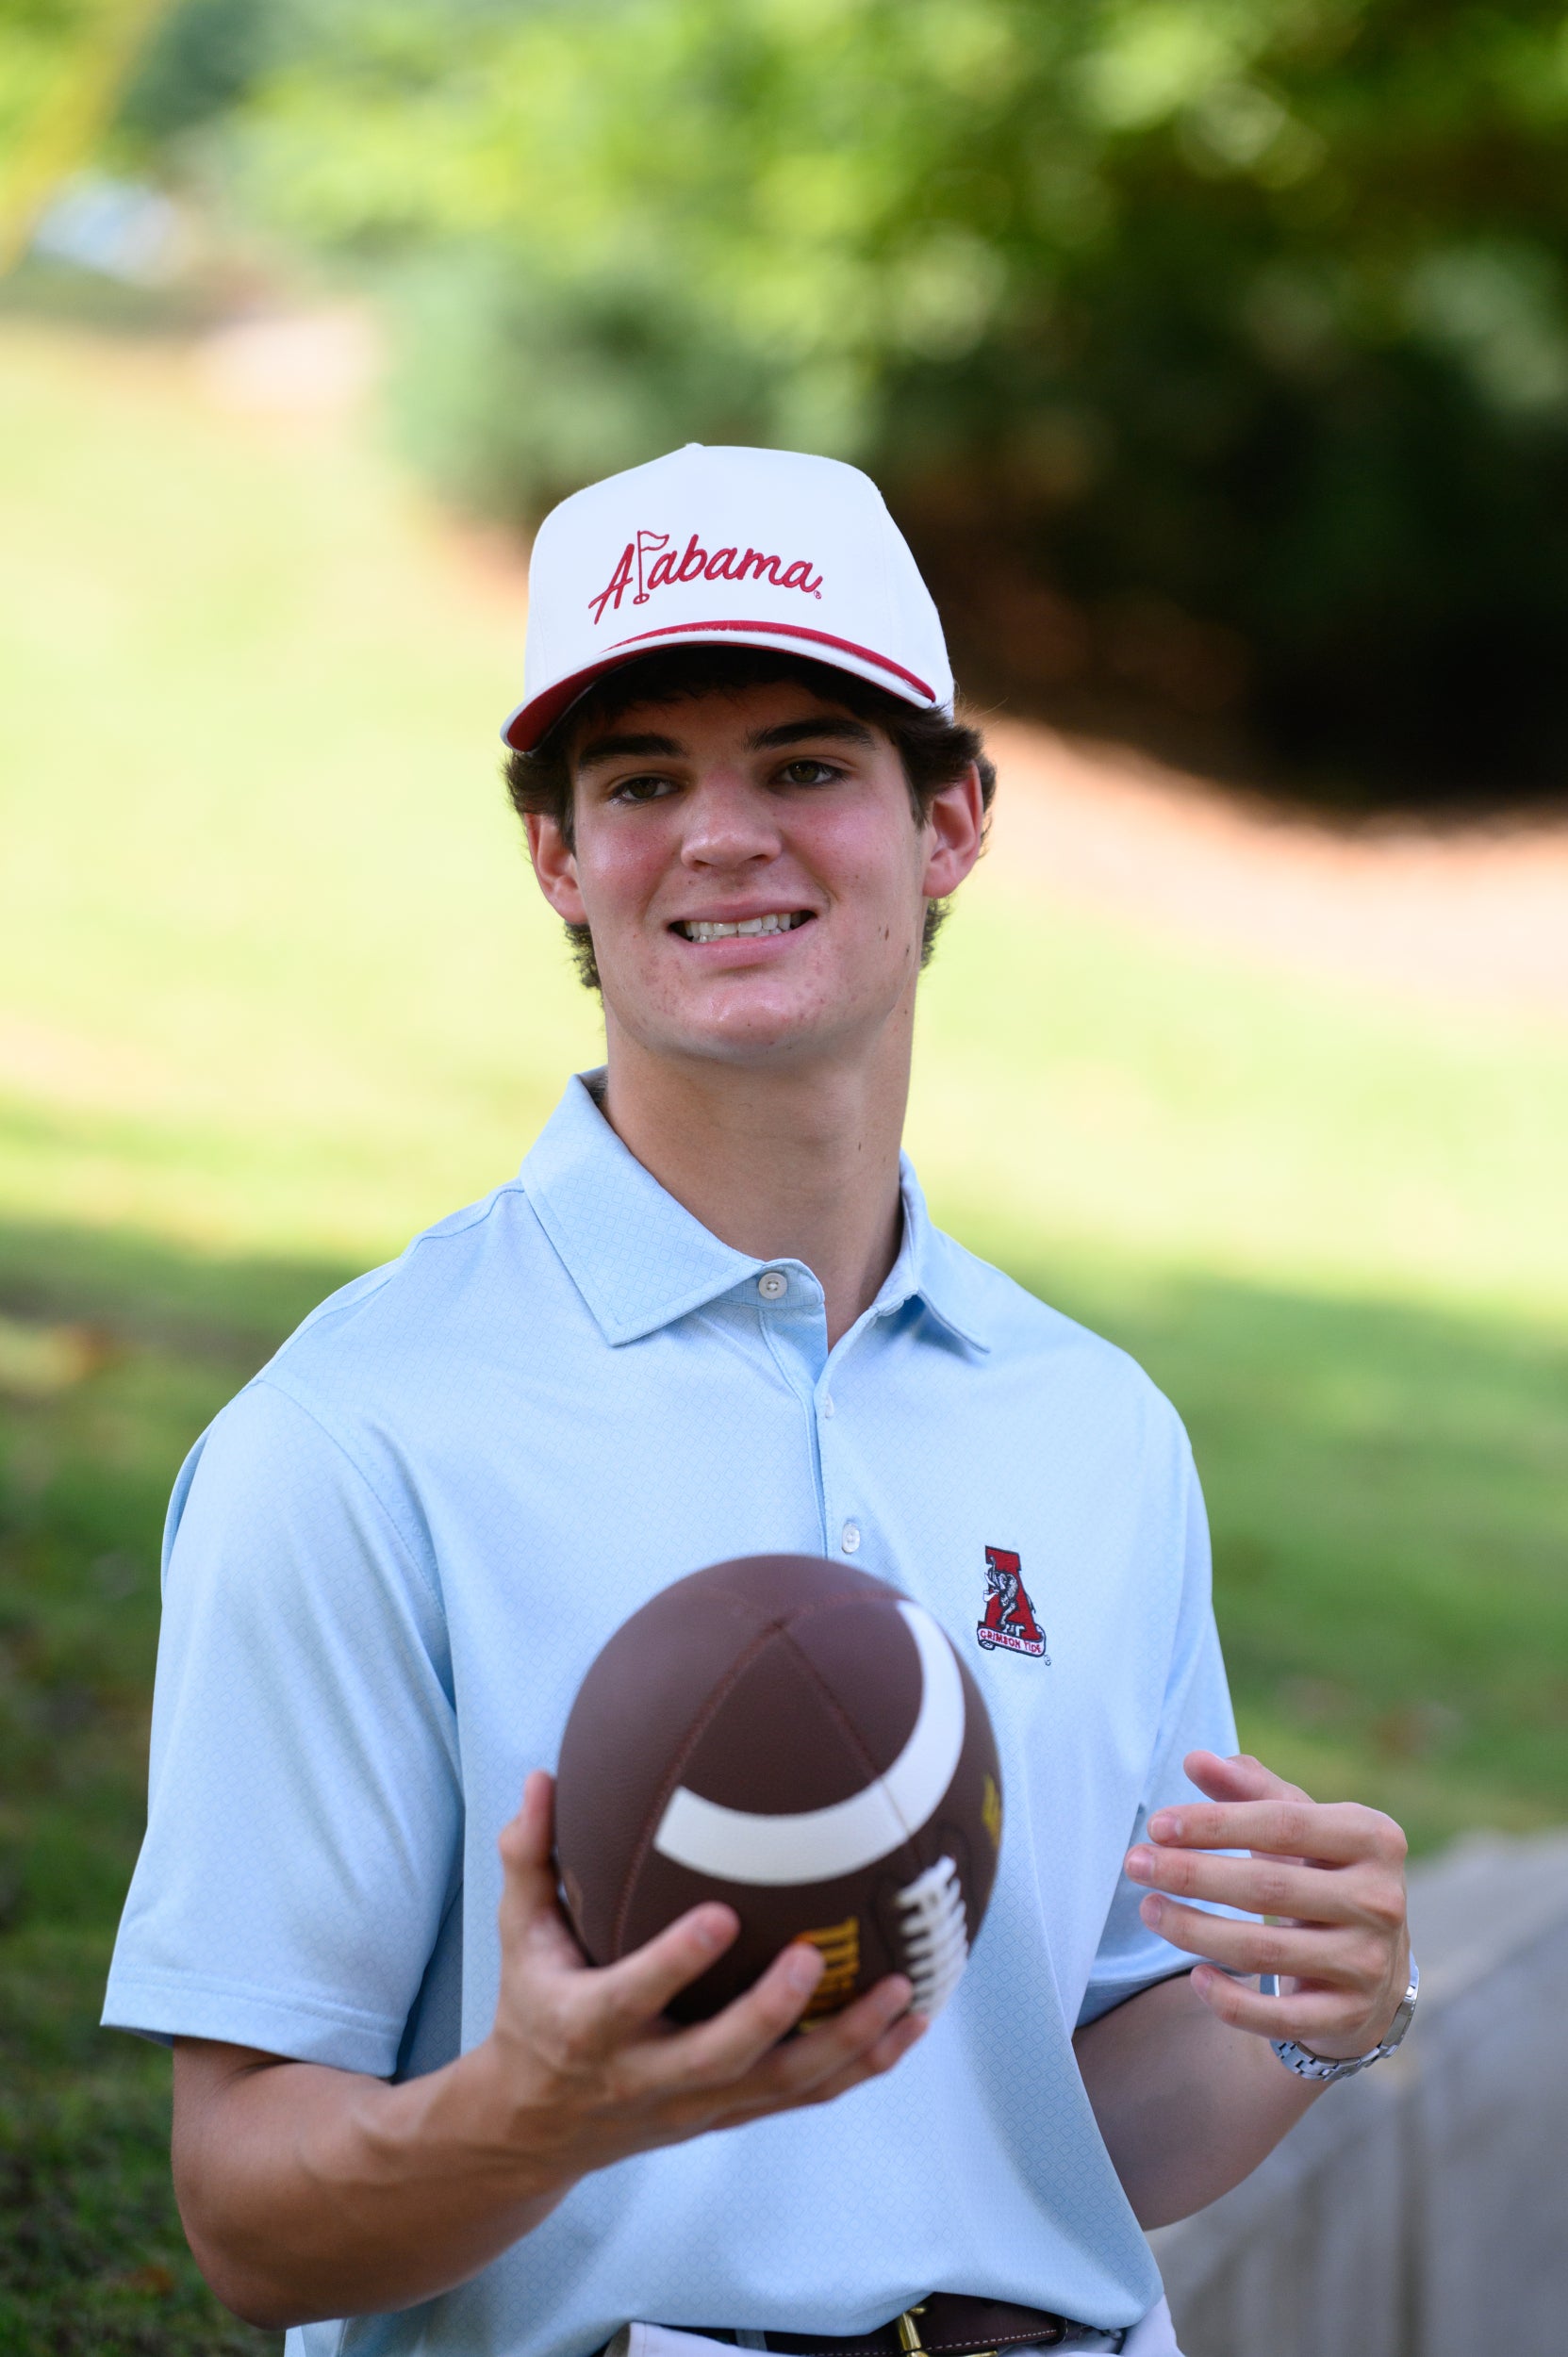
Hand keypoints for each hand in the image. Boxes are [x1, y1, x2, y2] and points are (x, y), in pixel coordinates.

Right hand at [474, 1771, 924, 2193]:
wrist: (536, 2129)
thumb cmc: (533, 2008)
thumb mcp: (518, 1939)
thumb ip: (529, 1859)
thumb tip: (542, 1775)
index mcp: (589, 2027)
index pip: (633, 1996)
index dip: (676, 1963)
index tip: (722, 1915)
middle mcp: (644, 2075)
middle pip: (718, 2057)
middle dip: (771, 2013)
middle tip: (817, 1953)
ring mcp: (695, 2104)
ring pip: (778, 2086)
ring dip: (846, 2045)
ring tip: (902, 1993)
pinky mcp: (730, 2115)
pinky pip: (803, 2096)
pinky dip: (861, 2066)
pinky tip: (912, 2025)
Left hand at [1123, 1751, 1409, 2062]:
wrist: (1377, 1964)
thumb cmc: (1321, 1873)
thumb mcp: (1298, 1825)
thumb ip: (1248, 1789)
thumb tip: (1195, 1760)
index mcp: (1372, 1838)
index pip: (1282, 1823)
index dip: (1215, 1823)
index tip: (1157, 1825)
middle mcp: (1380, 1900)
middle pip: (1267, 1888)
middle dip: (1191, 1874)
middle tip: (1135, 1864)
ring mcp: (1368, 1963)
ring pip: (1263, 1951)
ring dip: (1193, 1931)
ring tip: (1149, 1908)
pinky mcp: (1349, 2017)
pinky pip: (1279, 2017)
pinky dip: (1230, 2000)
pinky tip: (1194, 1976)